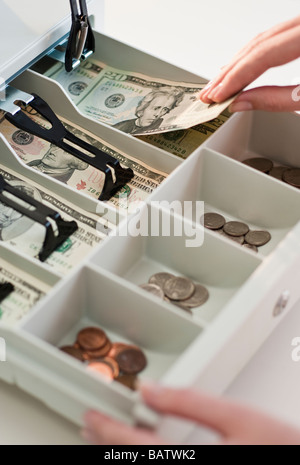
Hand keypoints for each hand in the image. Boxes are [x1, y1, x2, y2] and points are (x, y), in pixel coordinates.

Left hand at [81, 382, 299, 444]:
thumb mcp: (238, 416)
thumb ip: (190, 402)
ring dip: (121, 457)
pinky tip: (140, 450)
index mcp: (198, 464)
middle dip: (106, 446)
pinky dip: (142, 461)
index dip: (109, 430)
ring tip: (104, 439)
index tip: (91, 415)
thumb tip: (151, 390)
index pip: (137, 448)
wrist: (299, 461)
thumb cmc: (282, 448)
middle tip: (90, 426)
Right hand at [198, 15, 299, 111]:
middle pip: (256, 47)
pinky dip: (251, 58)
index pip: (261, 56)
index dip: (236, 78)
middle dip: (229, 74)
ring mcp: (299, 28)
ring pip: (260, 42)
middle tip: (209, 95)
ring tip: (217, 87)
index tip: (218, 96)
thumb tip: (241, 103)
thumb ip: (278, 100)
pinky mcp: (298, 34)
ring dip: (236, 66)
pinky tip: (237, 71)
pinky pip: (270, 41)